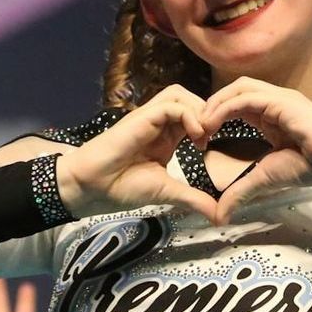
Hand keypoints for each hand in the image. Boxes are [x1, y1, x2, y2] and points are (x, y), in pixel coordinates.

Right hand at [56, 85, 218, 221]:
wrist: (92, 187)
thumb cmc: (122, 187)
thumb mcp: (168, 193)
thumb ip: (194, 199)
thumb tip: (219, 217)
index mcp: (166, 137)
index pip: (194, 115)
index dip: (209, 124)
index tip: (213, 146)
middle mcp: (159, 124)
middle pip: (189, 99)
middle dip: (207, 113)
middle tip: (213, 137)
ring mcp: (150, 119)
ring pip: (180, 95)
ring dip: (198, 110)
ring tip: (204, 135)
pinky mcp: (141, 117)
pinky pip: (171, 105)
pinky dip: (189, 116)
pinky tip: (195, 137)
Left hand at [200, 78, 311, 223]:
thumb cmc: (308, 167)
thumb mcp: (265, 179)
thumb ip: (242, 191)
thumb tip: (221, 216)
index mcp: (272, 116)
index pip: (239, 104)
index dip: (217, 116)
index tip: (201, 137)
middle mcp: (274, 102)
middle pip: (236, 91)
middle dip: (212, 105)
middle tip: (195, 128)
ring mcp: (278, 98)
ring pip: (239, 88)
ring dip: (216, 103)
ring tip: (200, 123)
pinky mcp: (280, 100)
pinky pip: (246, 97)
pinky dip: (225, 107)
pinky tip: (212, 122)